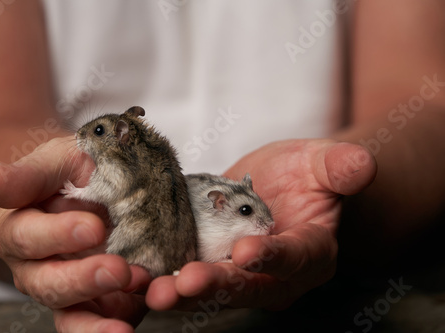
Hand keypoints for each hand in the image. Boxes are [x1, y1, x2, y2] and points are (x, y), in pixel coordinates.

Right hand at [0, 137, 150, 332]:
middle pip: (47, 283)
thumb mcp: (57, 161)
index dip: (58, 235)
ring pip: (70, 315)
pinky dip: (115, 325)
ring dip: (97, 321)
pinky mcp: (97, 303)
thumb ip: (28, 175)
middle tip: (118, 269)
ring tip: (125, 317)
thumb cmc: (73, 173)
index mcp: (19, 229)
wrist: (103, 187)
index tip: (94, 227)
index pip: (27, 237)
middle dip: (83, 279)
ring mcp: (66, 289)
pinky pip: (100, 323)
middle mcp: (36, 267)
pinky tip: (132, 320)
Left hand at [146, 139, 376, 310]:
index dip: (272, 257)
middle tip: (184, 283)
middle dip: (216, 285)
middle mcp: (277, 274)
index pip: (294, 257)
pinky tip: (141, 278)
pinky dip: (168, 279)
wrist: (285, 187)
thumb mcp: (325, 163)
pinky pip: (191, 276)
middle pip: (248, 284)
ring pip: (214, 289)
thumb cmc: (309, 175)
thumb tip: (362, 164)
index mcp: (311, 251)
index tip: (246, 253)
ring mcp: (244, 275)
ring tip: (154, 291)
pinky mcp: (215, 264)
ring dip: (184, 292)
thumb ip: (340, 167)